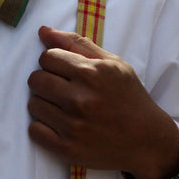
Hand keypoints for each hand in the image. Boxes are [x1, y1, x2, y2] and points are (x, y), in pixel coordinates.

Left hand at [27, 26, 178, 178]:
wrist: (147, 140)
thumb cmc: (128, 97)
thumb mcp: (112, 64)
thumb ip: (77, 44)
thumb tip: (43, 31)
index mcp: (91, 73)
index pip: (46, 57)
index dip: (53, 62)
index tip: (64, 71)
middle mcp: (80, 99)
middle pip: (35, 79)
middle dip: (45, 81)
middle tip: (61, 89)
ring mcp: (72, 125)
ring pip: (32, 104)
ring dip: (44, 104)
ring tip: (63, 107)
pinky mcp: (67, 148)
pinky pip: (34, 130)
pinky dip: (42, 127)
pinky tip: (59, 125)